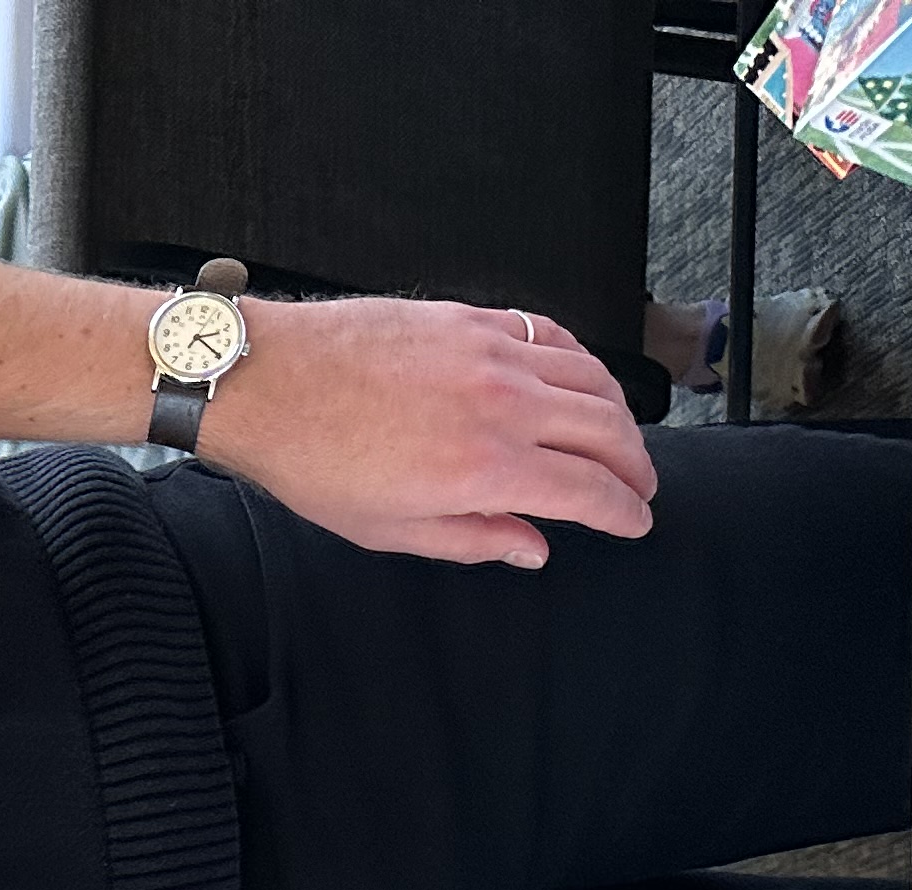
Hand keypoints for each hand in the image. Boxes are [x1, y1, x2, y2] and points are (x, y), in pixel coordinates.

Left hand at [198, 299, 657, 568]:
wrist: (268, 382)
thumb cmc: (313, 460)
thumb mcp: (389, 530)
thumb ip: (473, 540)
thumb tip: (532, 548)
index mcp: (486, 468)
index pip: (588, 491)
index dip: (624, 511)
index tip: (636, 521)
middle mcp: (504, 405)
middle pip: (606, 431)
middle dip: (636, 465)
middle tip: (642, 485)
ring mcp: (492, 353)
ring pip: (590, 379)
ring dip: (618, 413)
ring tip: (623, 438)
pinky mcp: (472, 319)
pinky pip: (551, 336)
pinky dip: (579, 361)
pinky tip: (581, 378)